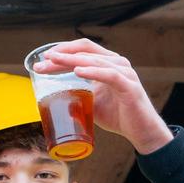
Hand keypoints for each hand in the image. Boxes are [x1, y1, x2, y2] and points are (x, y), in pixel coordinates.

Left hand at [30, 38, 173, 153]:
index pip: (82, 50)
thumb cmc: (118, 115)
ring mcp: (124, 73)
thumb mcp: (92, 102)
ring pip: (95, 60)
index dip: (62, 51)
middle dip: (62, 55)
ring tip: (55, 62)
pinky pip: (110, 75)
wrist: (141, 132)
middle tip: (43, 62)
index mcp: (107, 64)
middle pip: (85, 51)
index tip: (43, 60)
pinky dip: (93, 71)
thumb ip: (77, 94)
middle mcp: (117, 63)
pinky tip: (78, 71)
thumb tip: (53, 98)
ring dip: (72, 61)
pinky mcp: (129, 87)